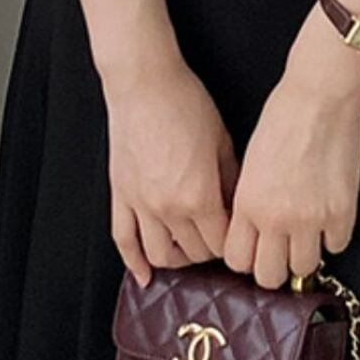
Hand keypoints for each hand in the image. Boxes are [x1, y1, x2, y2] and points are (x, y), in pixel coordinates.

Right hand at [102, 34, 239, 286]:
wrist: (145, 84)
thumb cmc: (185, 103)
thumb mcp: (223, 140)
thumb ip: (231, 180)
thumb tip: (239, 206)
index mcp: (199, 196)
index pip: (220, 243)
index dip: (233, 245)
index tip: (238, 238)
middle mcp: (168, 208)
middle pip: (193, 252)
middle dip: (209, 251)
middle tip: (218, 240)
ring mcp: (140, 205)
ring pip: (158, 255)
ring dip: (176, 260)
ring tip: (189, 250)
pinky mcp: (121, 195)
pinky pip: (123, 240)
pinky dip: (133, 263)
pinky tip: (143, 275)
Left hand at [222, 71, 359, 288]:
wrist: (319, 96)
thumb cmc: (283, 116)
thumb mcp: (251, 162)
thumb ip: (250, 201)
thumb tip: (254, 230)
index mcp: (248, 203)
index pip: (237, 260)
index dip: (248, 258)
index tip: (257, 249)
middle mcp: (276, 217)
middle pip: (269, 276)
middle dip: (275, 266)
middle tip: (282, 249)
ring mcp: (311, 218)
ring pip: (304, 268)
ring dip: (305, 253)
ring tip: (308, 232)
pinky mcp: (341, 211)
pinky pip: (337, 245)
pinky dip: (334, 235)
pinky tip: (330, 214)